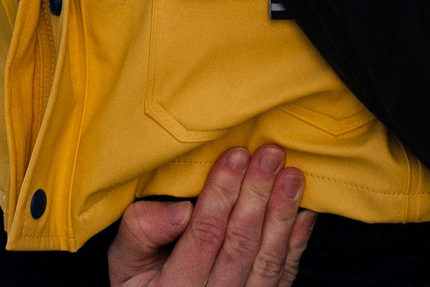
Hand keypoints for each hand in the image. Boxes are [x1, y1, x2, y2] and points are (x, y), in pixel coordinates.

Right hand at [107, 145, 313, 286]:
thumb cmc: (142, 278)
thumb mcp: (124, 261)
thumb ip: (141, 232)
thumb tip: (179, 211)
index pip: (203, 235)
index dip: (221, 194)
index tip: (236, 155)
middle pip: (239, 244)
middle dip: (257, 195)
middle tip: (271, 155)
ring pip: (266, 261)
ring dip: (282, 215)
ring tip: (292, 176)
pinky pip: (283, 276)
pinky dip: (296, 245)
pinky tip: (304, 214)